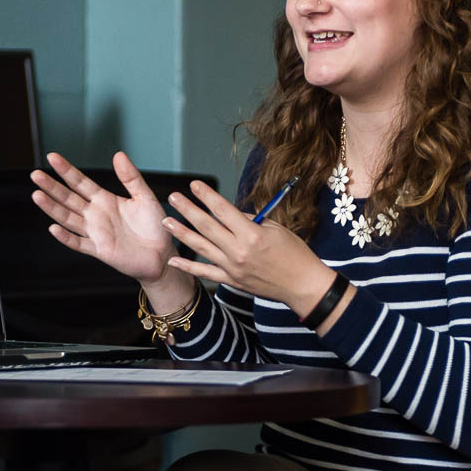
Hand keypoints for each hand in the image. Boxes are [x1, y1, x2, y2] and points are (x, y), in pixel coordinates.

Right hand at [30, 151, 175, 286]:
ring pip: (68, 218)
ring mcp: (95, 232)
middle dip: (52, 186)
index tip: (52, 156)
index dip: (66, 170)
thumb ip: (131, 178)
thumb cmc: (154, 226)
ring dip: (52, 208)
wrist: (162, 254)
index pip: (80, 183)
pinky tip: (54, 228)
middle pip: (68, 198)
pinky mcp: (99, 250)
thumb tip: (118, 154)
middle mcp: (95, 215)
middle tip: (35, 174)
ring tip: (37, 195)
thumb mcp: (145, 197)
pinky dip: (66, 237)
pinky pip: (79, 243)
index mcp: (105, 200)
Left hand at [163, 180, 337, 317]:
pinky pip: (206, 273)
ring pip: (202, 248)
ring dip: (182, 233)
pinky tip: (174, 261)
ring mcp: (233, 268)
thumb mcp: (276, 230)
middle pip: (207, 226)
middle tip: (173, 197)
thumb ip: (250, 221)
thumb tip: (230, 214)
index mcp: (252, 234)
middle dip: (188, 209)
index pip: (223, 210)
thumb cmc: (295, 254)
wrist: (303, 286)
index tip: (194, 185)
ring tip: (167, 221)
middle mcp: (239, 251)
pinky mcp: (232, 281)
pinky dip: (189, 268)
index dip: (207, 195)